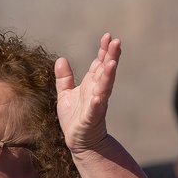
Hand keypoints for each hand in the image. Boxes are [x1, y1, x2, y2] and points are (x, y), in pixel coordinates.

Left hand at [55, 33, 120, 152]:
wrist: (78, 141)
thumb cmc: (73, 118)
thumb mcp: (65, 94)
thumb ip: (64, 78)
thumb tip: (61, 59)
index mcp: (91, 84)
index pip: (99, 64)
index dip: (103, 51)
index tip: (107, 36)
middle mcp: (96, 91)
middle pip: (105, 71)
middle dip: (111, 57)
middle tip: (116, 42)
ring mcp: (96, 105)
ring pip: (104, 87)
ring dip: (108, 76)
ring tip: (111, 63)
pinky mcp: (91, 119)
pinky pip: (95, 110)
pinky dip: (97, 104)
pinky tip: (98, 97)